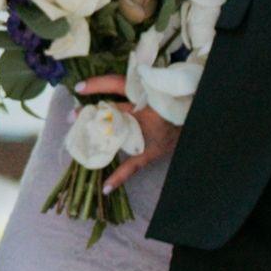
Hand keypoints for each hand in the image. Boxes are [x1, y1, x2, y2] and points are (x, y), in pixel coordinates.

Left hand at [76, 75, 177, 196]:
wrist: (199, 117)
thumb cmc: (175, 102)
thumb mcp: (156, 90)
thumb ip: (138, 87)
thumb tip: (111, 82)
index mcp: (146, 94)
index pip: (117, 85)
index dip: (98, 85)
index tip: (78, 87)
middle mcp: (146, 112)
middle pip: (112, 112)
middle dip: (90, 114)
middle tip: (72, 116)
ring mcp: (148, 134)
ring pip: (117, 136)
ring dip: (97, 140)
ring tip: (80, 145)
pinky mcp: (152, 152)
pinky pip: (134, 165)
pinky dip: (120, 177)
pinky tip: (106, 188)